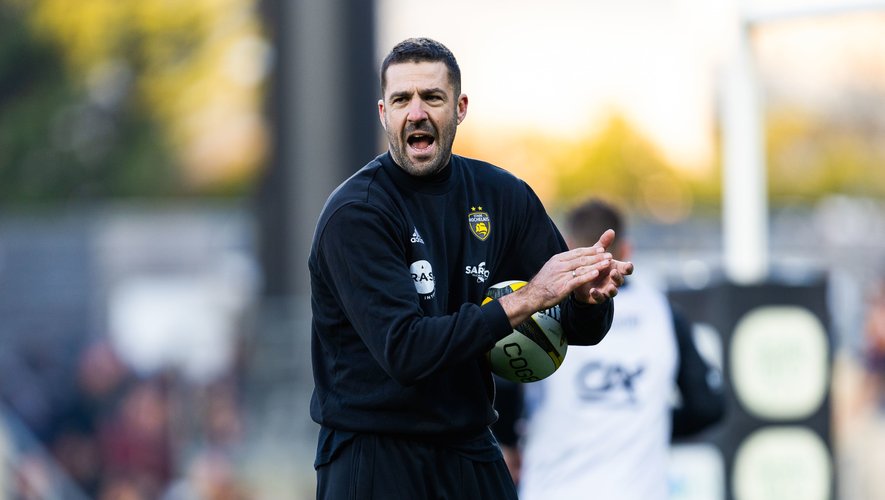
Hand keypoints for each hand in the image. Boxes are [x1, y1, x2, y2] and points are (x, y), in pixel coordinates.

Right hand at [498, 232, 622, 325]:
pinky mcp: (562, 287)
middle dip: (597, 256)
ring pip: (582, 267)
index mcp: (558, 260)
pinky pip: (578, 280)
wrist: (532, 296)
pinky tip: (597, 273)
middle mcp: (560, 265)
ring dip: (596, 264)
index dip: (590, 250)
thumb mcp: (551, 268)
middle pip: (581, 258)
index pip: (577, 252)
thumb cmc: (543, 284)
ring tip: (608, 262)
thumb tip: (573, 258)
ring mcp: (561, 276)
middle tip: (609, 254)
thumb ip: (563, 263)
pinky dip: (588, 276)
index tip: (601, 248)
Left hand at [573, 229, 633, 303]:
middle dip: (618, 276)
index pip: (626, 269)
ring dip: (612, 289)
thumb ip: (603, 244)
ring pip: (613, 291)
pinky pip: (600, 298)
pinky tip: (592, 290)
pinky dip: (597, 295)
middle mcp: (613, 280)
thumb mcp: (596, 254)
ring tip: (610, 287)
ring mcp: (606, 290)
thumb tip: (611, 230)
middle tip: (613, 272)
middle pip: (620, 280)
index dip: (628, 267)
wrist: (579, 280)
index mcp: (615, 268)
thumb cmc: (592, 265)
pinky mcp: (598, 297)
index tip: (628, 265)